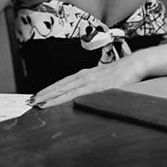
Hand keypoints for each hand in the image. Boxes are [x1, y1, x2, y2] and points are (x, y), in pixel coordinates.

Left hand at [30, 54, 145, 108]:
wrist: (136, 63)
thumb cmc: (124, 72)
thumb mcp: (107, 80)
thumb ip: (97, 86)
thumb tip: (89, 93)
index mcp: (86, 74)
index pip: (64, 83)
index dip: (50, 89)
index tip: (38, 95)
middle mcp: (85, 76)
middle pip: (60, 85)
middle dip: (45, 93)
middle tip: (30, 101)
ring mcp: (89, 80)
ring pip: (64, 89)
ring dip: (49, 96)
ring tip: (37, 102)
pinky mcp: (96, 87)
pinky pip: (75, 94)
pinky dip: (62, 98)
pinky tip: (54, 102)